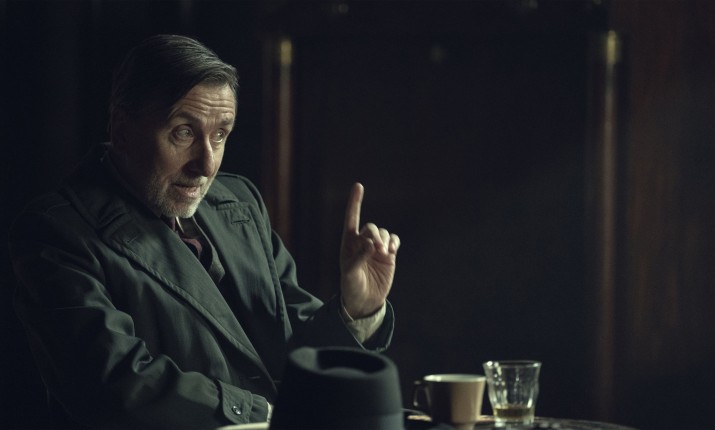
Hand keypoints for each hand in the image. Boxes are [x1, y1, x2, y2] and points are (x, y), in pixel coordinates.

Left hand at [339, 183, 399, 318]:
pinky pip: (394, 240)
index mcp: (349, 243)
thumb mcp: (350, 274)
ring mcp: (377, 248)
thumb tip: (370, 244)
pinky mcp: (389, 255)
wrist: (365, 301)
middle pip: (371, 227)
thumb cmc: (351, 287)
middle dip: (375, 234)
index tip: (358, 186)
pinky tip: (392, 251)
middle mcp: (363, 242)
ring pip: (384, 233)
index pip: (351, 218)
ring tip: (384, 253)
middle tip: (376, 249)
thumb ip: (358, 258)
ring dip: (385, 240)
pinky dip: (395, 242)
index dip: (355, 202)